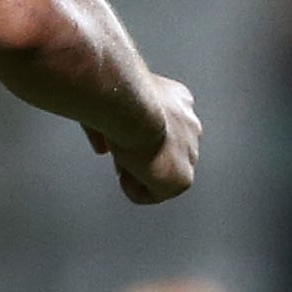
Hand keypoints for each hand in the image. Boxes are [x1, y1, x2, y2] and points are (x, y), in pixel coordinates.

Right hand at [93, 73, 201, 203]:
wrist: (130, 104)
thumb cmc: (117, 96)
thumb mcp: (109, 104)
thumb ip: (109, 127)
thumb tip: (102, 150)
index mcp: (178, 101)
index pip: (166, 127)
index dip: (139, 136)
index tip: (122, 137)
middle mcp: (190, 125)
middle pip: (166, 153)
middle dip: (142, 157)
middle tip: (121, 151)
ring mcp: (190, 153)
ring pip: (162, 174)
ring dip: (137, 171)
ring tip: (124, 157)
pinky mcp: (183, 179)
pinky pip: (155, 195)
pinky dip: (134, 188)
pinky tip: (127, 169)